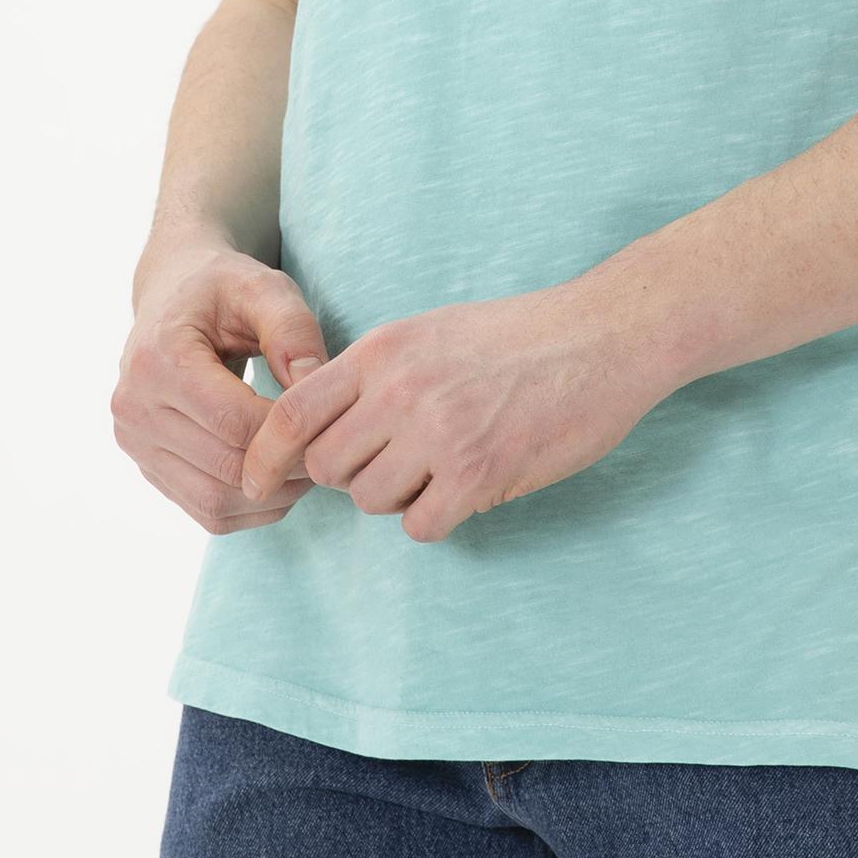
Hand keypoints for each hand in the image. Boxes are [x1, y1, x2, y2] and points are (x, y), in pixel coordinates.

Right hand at [113, 242, 331, 532]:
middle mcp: (134, 407)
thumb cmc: (223, 288)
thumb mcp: (263, 287)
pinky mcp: (146, 466)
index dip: (290, 433)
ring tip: (309, 466)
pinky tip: (280, 477)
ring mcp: (134, 442)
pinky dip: (250, 507)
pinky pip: (204, 509)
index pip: (233, 422)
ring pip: (214, 501)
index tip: (331, 423)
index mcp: (158, 358)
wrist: (173, 294)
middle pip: (225, 467)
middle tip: (330, 452)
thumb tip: (316, 383)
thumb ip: (293, 330)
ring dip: (272, 496)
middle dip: (287, 468)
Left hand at [236, 279, 666, 542]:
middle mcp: (400, 390)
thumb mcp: (431, 331)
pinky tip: (466, 487)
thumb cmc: (520, 335)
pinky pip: (420, 525)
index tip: (254, 481)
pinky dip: (436, 516)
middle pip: (326, 467)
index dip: (264, 455)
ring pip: (371, 500)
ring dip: (396, 497)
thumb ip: (376, 372)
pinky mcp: (478, 474)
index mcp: (383, 350)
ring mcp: (438, 433)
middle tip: (391, 463)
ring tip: (438, 469)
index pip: (291, 412)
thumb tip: (325, 422)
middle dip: (348, 476)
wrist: (603, 336)